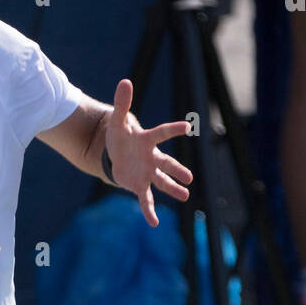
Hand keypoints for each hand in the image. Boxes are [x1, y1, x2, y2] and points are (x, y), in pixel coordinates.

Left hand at [104, 78, 192, 226]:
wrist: (116, 154)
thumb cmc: (120, 137)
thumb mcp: (118, 122)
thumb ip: (123, 104)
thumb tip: (125, 81)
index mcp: (148, 141)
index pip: (161, 134)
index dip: (173, 129)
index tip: (187, 127)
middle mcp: (152, 158)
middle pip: (167, 164)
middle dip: (177, 170)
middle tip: (189, 176)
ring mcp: (147, 173)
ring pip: (162, 182)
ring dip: (173, 189)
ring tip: (186, 195)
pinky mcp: (140, 186)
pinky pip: (146, 200)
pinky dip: (150, 211)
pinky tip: (155, 223)